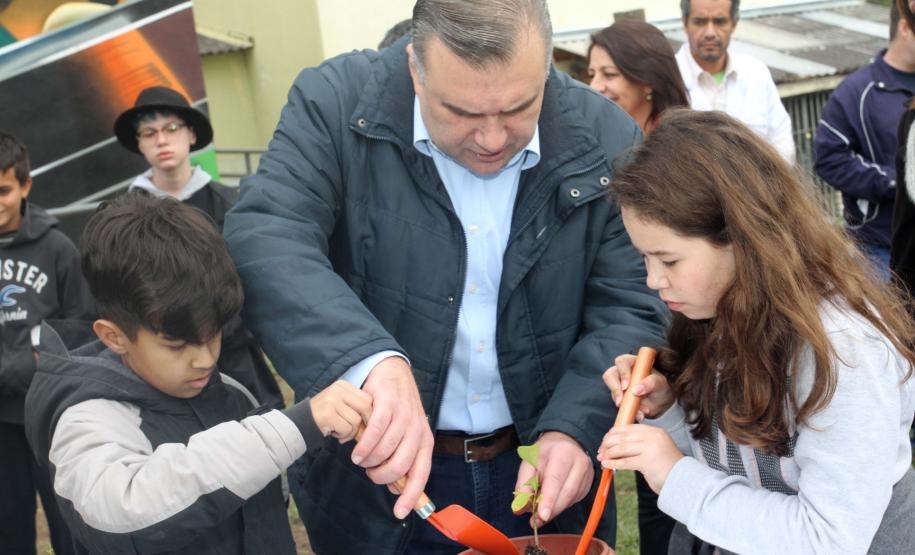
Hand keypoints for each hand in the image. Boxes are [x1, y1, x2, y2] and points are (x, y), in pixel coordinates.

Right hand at [309, 381, 372, 441]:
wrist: (300, 424)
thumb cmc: (326, 417)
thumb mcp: (342, 407)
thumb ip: (358, 410)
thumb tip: (377, 424)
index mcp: (343, 385)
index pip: (367, 398)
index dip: (370, 415)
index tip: (366, 426)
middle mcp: (338, 389)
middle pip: (365, 407)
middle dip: (365, 424)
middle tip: (358, 434)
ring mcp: (332, 400)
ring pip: (356, 420)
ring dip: (351, 432)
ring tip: (340, 432)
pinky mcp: (328, 414)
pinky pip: (347, 429)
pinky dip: (343, 436)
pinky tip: (334, 434)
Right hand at [351, 356, 432, 519]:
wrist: (393, 373)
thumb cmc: (396, 411)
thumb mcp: (404, 436)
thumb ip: (400, 459)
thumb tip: (396, 489)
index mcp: (424, 441)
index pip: (421, 474)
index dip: (411, 496)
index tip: (399, 512)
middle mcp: (418, 430)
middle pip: (401, 465)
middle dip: (381, 476)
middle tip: (370, 472)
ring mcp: (404, 415)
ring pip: (386, 449)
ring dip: (369, 461)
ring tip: (360, 459)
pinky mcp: (389, 403)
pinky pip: (377, 429)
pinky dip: (365, 444)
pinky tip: (357, 450)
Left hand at [513, 431, 592, 524]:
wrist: (566, 442)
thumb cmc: (545, 452)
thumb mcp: (529, 461)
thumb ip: (524, 484)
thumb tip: (519, 508)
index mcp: (562, 453)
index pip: (556, 479)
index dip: (549, 499)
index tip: (542, 515)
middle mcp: (579, 464)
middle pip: (566, 494)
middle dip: (550, 510)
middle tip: (535, 520)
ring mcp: (587, 475)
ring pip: (570, 500)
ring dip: (554, 510)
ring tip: (540, 511)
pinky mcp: (588, 485)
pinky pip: (573, 501)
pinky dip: (561, 505)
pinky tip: (553, 501)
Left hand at [597, 424, 682, 492]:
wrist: (684, 481)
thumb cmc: (667, 467)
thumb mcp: (655, 448)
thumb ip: (640, 443)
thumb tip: (615, 443)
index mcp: (654, 431)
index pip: (627, 428)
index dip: (612, 434)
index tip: (604, 441)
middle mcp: (652, 436)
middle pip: (621, 436)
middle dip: (607, 444)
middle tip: (601, 451)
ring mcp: (650, 448)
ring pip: (621, 448)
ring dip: (608, 454)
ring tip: (602, 459)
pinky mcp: (647, 462)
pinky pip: (624, 462)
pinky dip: (613, 464)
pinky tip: (606, 465)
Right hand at [603, 353, 673, 419]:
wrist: (661, 401)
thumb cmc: (660, 386)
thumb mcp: (659, 383)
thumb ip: (650, 383)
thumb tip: (635, 390)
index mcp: (631, 362)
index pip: (621, 362)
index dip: (622, 373)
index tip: (626, 387)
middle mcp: (622, 373)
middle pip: (610, 376)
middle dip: (615, 390)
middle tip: (621, 402)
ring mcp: (619, 386)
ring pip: (613, 393)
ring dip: (623, 404)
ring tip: (639, 412)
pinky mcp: (619, 399)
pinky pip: (619, 406)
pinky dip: (628, 412)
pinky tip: (640, 415)